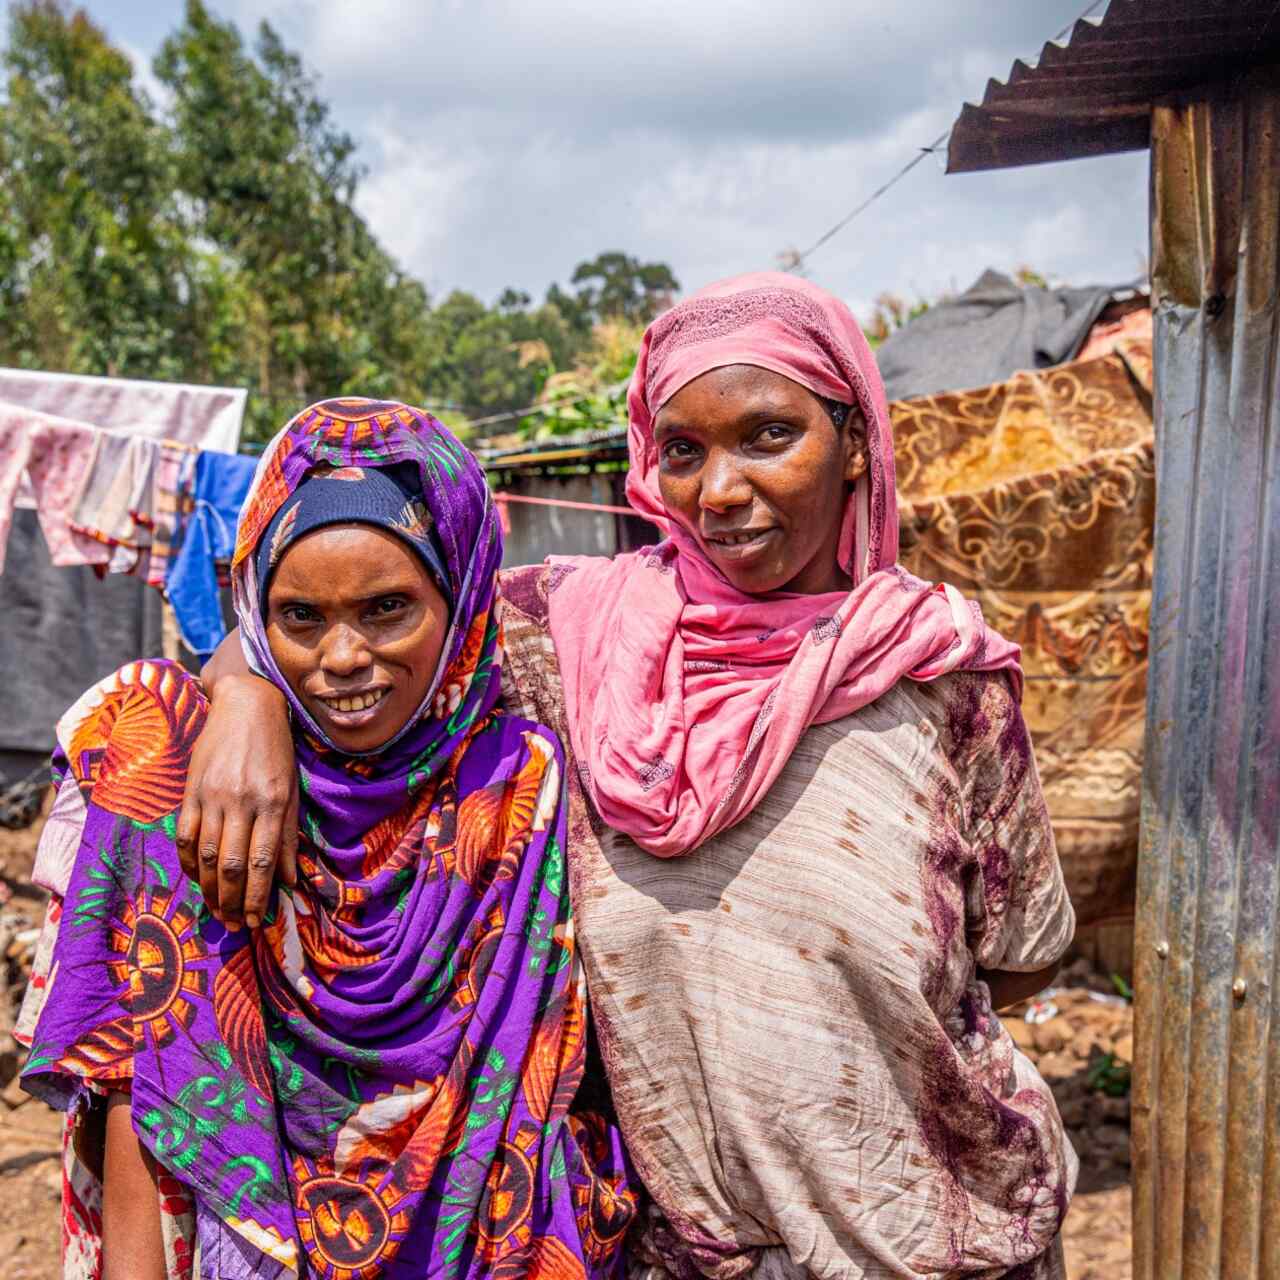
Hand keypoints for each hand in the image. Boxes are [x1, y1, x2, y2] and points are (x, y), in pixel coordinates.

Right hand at [177, 674, 297, 929]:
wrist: (246, 705)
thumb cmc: (277, 750)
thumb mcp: (292, 789)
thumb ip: (289, 835)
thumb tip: (291, 879)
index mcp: (272, 802)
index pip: (262, 861)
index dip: (257, 896)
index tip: (255, 921)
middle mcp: (241, 802)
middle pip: (230, 864)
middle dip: (231, 900)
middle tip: (233, 924)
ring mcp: (212, 796)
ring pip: (206, 854)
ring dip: (209, 888)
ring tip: (216, 910)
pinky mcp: (191, 789)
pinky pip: (185, 834)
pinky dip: (188, 861)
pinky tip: (196, 878)